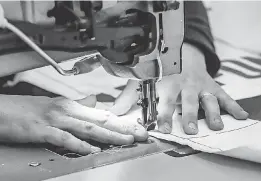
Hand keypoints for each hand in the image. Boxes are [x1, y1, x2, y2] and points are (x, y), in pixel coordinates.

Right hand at [0, 94, 147, 154]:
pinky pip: (64, 138)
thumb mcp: (53, 106)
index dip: (121, 121)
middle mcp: (66, 110)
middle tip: (142, 134)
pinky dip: (79, 144)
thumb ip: (75, 106)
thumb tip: (93, 103)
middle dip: (123, 127)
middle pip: (100, 119)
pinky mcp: (42, 129)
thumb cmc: (24, 110)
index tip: (136, 127)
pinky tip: (92, 149)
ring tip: (127, 141)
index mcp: (69, 106)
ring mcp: (55, 119)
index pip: (101, 114)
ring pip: (88, 127)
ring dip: (109, 134)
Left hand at [110, 43, 248, 134]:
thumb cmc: (160, 71)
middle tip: (191, 129)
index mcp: (166, 84)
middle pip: (188, 101)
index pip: (164, 101)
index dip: (163, 114)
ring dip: (213, 112)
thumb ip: (128, 97)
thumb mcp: (142, 80)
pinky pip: (225, 96)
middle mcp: (184, 85)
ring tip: (216, 125)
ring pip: (208, 99)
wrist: (182, 53)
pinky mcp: (212, 86)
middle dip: (190, 114)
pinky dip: (233, 106)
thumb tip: (113, 112)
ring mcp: (200, 86)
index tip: (162, 128)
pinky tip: (240, 115)